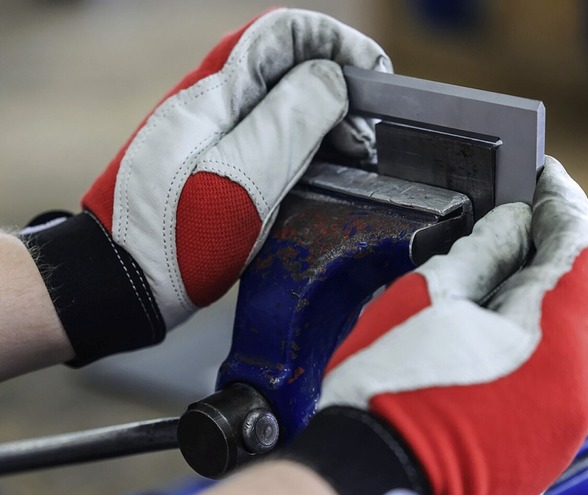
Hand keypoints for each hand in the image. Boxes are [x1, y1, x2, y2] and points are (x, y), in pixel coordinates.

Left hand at [23, 9, 389, 363]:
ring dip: (325, 119)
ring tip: (353, 155)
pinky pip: (269, 135)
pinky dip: (304, 144)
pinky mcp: (215, 160)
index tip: (374, 78)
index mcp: (216, 91)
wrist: (124, 280)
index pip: (286, 32)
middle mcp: (213, 100)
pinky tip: (320, 171)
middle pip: (288, 65)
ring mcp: (212, 130)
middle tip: (365, 138)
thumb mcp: (241, 179)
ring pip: (282, 101)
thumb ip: (290, 121)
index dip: (337, 44)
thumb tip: (331, 78)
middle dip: (338, 88)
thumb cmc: (176, 237)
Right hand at [288, 157, 587, 494]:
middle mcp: (579, 378)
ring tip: (520, 257)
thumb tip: (510, 224)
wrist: (375, 476)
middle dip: (565, 243)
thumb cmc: (392, 389)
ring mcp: (569, 413)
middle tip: (532, 212)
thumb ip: (481, 253)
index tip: (544, 177)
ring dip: (559, 287)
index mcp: (553, 335)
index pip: (577, 247)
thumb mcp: (428, 298)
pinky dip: (551, 329)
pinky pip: (568, 365)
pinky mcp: (550, 436)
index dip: (561, 202)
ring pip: (584, 328)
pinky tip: (514, 314)